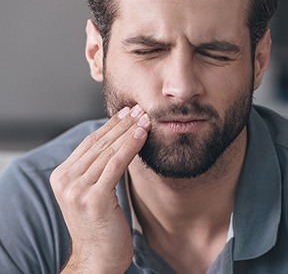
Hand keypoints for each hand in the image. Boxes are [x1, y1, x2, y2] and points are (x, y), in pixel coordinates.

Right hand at [50, 105, 150, 273]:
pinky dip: (130, 147)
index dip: (110, 125)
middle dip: (122, 124)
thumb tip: (116, 140)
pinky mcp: (94, 198)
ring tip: (145, 118)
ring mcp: (77, 189)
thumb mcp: (93, 191)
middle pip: (99, 143)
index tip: (126, 112)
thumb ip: (96, 168)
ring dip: (129, 131)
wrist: (97, 259)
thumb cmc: (100, 224)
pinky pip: (116, 164)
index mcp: (62, 176)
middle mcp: (66, 180)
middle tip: (139, 109)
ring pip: (108, 151)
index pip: (89, 142)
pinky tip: (142, 134)